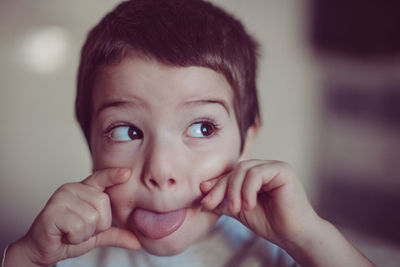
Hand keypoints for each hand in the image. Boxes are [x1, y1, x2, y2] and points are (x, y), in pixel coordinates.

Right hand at [11, 168, 139, 265]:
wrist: (43, 250)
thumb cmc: (68, 237)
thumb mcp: (97, 235)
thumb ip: (116, 234)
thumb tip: (138, 243)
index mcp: (84, 189)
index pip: (101, 177)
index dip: (114, 175)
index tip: (127, 173)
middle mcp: (72, 189)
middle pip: (103, 203)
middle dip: (98, 224)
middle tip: (81, 229)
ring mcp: (60, 198)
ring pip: (92, 217)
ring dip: (85, 233)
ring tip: (72, 232)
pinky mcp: (51, 212)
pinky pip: (78, 226)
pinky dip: (75, 238)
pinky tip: (65, 235)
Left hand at [200, 160, 320, 246]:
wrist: (292, 235)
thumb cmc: (269, 223)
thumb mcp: (239, 210)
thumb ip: (222, 199)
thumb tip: (202, 189)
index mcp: (254, 175)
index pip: (231, 174)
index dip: (216, 186)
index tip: (205, 202)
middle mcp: (264, 167)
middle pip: (235, 170)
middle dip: (222, 188)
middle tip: (213, 204)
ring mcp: (274, 167)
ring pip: (244, 169)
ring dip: (234, 190)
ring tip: (236, 208)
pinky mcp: (282, 170)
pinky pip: (257, 173)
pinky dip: (248, 189)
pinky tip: (250, 205)